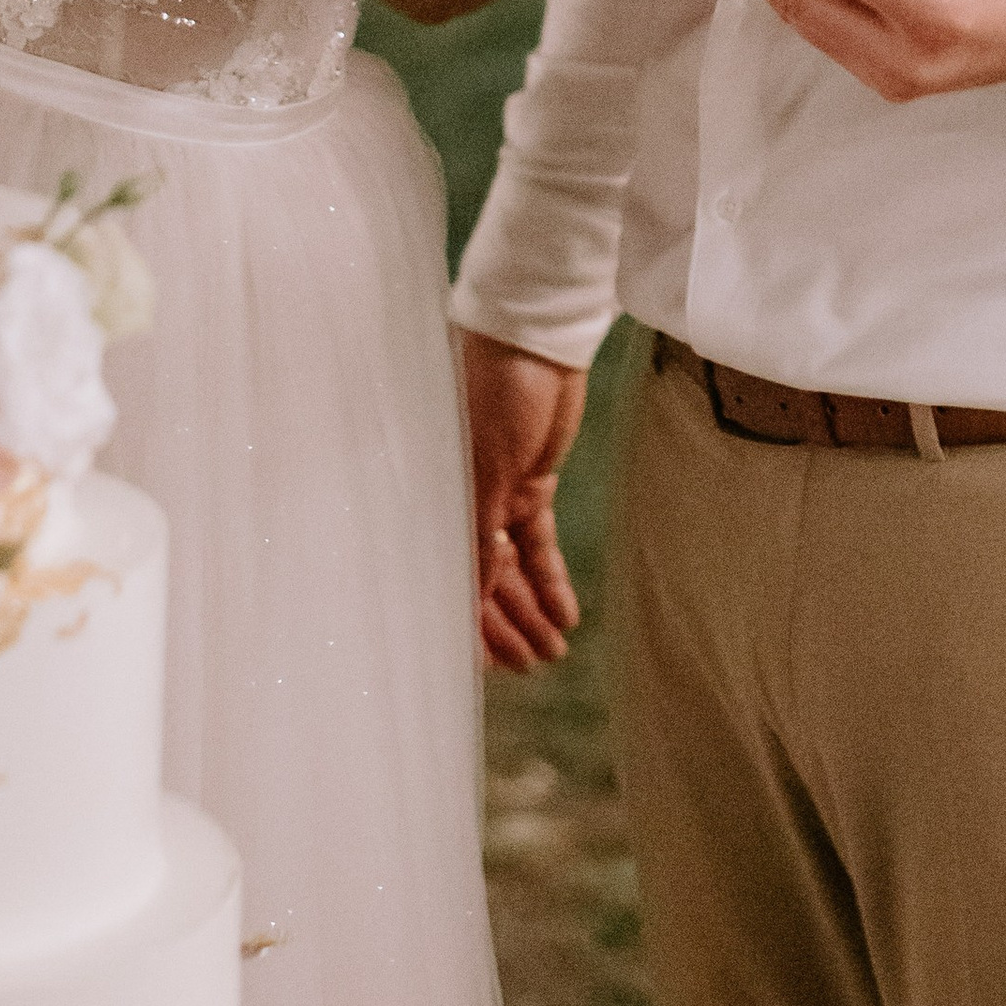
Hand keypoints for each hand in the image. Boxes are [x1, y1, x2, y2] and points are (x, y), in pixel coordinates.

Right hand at [459, 328, 586, 672]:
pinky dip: (551, 579)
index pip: (447, 574)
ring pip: (512, 567)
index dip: (465, 624)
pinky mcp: (531, 481)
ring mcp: (498, 492)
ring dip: (532, 610)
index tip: (482, 669)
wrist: (536, 336)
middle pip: (483, 579)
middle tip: (533, 667)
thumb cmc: (496, 389)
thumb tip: (474, 595)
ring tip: (554, 650)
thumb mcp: (486, 467)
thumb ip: (479, 533)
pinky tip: (566, 614)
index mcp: (439, 496)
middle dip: (507, 627)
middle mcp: (462, 501)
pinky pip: (538, 542)